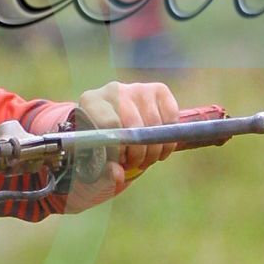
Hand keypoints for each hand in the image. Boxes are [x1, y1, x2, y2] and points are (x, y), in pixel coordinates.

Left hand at [62, 81, 220, 212]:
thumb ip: (103, 171)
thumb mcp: (95, 162)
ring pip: (155, 125)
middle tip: (134, 165)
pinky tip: (158, 148)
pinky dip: (168, 140)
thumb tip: (119, 175)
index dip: (118, 150)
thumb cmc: (100, 145)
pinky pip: (171, 118)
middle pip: (135, 125)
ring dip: (153, 150)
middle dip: (138, 153)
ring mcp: (138, 88)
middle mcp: (114, 90)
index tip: (120, 163)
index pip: (109, 125)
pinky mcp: (159, 90)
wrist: (113, 127)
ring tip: (145, 160)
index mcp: (91, 103)